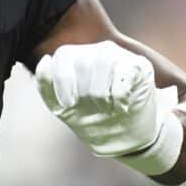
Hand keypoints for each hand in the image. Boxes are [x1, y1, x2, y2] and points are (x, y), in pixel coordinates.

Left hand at [35, 40, 176, 156]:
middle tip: (94, 108)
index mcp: (73, 57)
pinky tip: (121, 106)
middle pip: (83, 62)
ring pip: (104, 63)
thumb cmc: (87, 116)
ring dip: (102, 94)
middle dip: (86, 93)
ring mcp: (118, 55)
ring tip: (107, 107)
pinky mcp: (139, 65)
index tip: (68, 105)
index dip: (62, 81)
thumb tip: (46, 60)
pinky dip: (120, 95)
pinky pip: (125, 72)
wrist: (122, 135)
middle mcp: (94, 50)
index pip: (63, 56)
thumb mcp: (60, 106)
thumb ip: (45, 84)